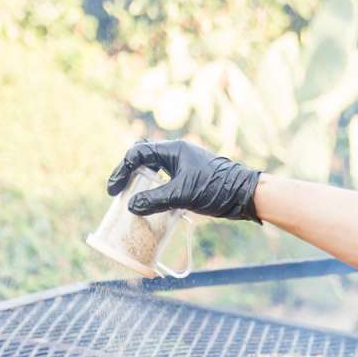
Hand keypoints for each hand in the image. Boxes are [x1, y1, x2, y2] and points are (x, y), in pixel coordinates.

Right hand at [106, 140, 262, 222]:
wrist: (244, 194)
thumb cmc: (216, 188)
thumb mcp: (182, 195)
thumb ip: (155, 200)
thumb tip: (131, 206)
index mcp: (173, 150)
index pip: (138, 153)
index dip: (122, 170)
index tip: (114, 190)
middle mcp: (176, 154)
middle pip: (142, 156)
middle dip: (127, 171)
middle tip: (117, 191)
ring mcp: (182, 165)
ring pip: (153, 168)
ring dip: (139, 180)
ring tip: (129, 198)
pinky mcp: (188, 177)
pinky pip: (163, 179)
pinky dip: (152, 189)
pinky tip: (150, 203)